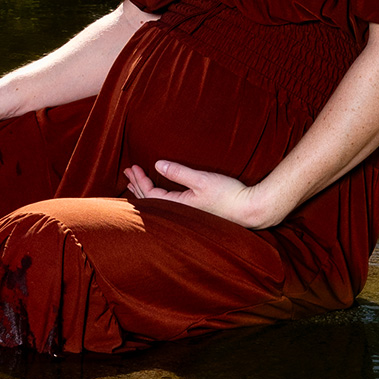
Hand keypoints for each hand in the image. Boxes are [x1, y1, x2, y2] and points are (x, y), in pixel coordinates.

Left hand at [124, 161, 274, 228]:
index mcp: (179, 206)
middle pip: (151, 201)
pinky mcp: (196, 211)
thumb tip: (157, 165)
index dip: (139, 181)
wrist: (250, 209)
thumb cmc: (228, 194)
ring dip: (146, 191)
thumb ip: (179, 172)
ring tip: (137, 182)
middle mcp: (180, 213)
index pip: (150, 195)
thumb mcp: (202, 179)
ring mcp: (188, 213)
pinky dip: (158, 196)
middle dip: (137, 186)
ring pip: (159, 203)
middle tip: (128, 172)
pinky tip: (160, 192)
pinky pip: (168, 204)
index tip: (132, 167)